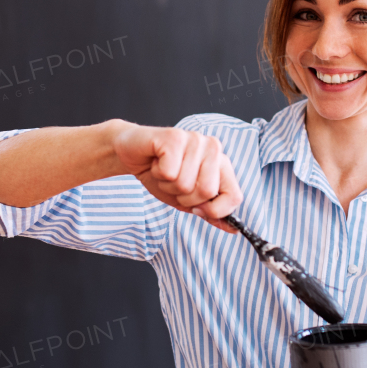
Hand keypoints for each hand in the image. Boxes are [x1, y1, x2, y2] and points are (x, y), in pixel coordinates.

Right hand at [110, 123, 242, 232]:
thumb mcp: (188, 199)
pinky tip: (156, 163)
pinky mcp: (174, 137)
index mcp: (222, 163)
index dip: (213, 211)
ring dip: (167, 185)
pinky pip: (169, 172)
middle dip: (184, 197)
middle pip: (207, 192)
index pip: (234, 196)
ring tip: (163, 172)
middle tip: (173, 183)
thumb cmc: (162, 175)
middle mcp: (213, 148)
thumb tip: (234, 230)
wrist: (132, 154)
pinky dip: (158, 174)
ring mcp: (195, 140)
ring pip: (185, 183)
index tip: (196, 208)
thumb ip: (210, 212)